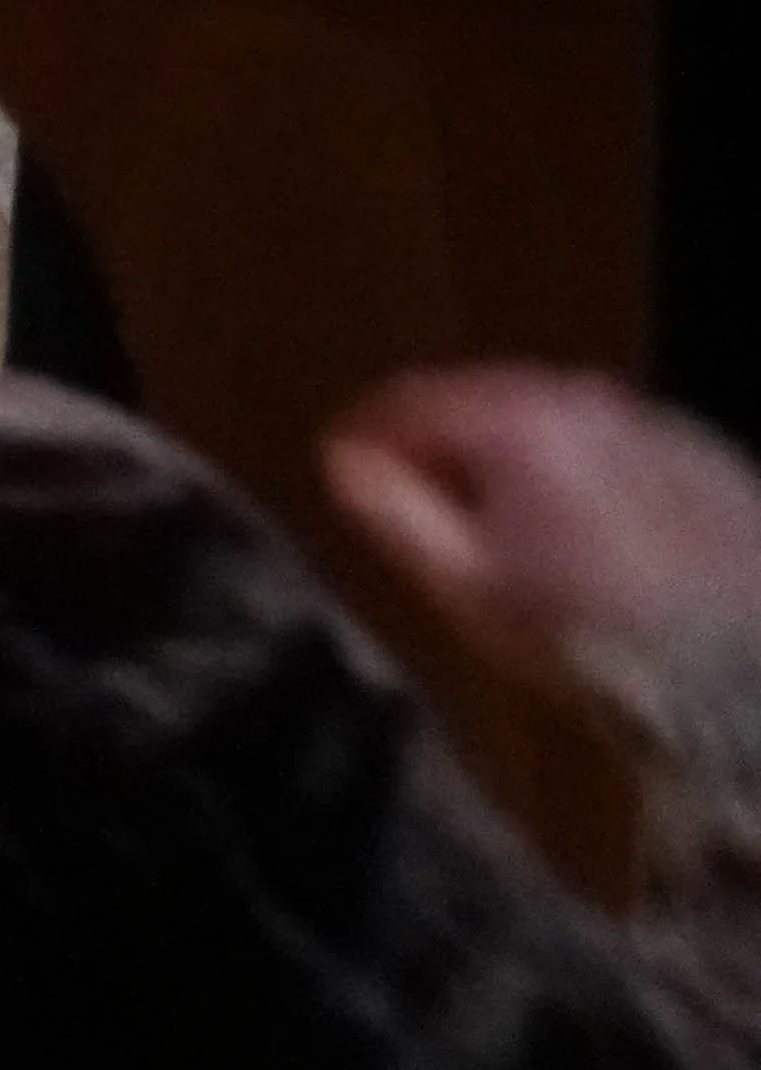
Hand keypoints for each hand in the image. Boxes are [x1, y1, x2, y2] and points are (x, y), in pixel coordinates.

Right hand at [329, 368, 760, 730]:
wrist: (739, 669)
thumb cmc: (584, 633)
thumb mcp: (466, 587)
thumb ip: (397, 513)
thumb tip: (349, 463)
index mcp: (517, 422)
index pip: (412, 401)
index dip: (369, 435)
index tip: (347, 466)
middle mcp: (588, 400)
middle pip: (489, 400)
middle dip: (450, 443)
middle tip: (427, 497)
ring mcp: (658, 425)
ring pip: (561, 421)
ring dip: (524, 454)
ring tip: (512, 518)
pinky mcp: (711, 460)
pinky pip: (623, 447)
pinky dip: (590, 471)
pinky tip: (592, 528)